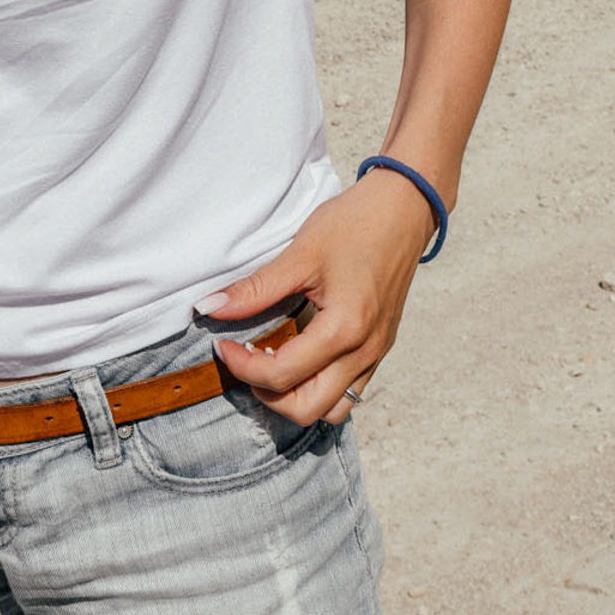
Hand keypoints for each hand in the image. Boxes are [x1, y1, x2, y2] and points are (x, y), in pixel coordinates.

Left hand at [198, 171, 436, 425]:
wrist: (405, 206)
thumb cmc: (357, 223)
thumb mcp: (300, 253)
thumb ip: (255, 289)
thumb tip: (209, 307)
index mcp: (345, 330)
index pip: (282, 374)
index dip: (242, 366)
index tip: (222, 344)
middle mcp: (364, 351)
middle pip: (306, 408)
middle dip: (267, 392)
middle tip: (244, 359)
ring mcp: (376, 352)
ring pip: (331, 408)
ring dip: (295, 396)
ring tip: (271, 361)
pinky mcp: (380, 346)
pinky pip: (348, 389)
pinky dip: (318, 385)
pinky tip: (299, 354)